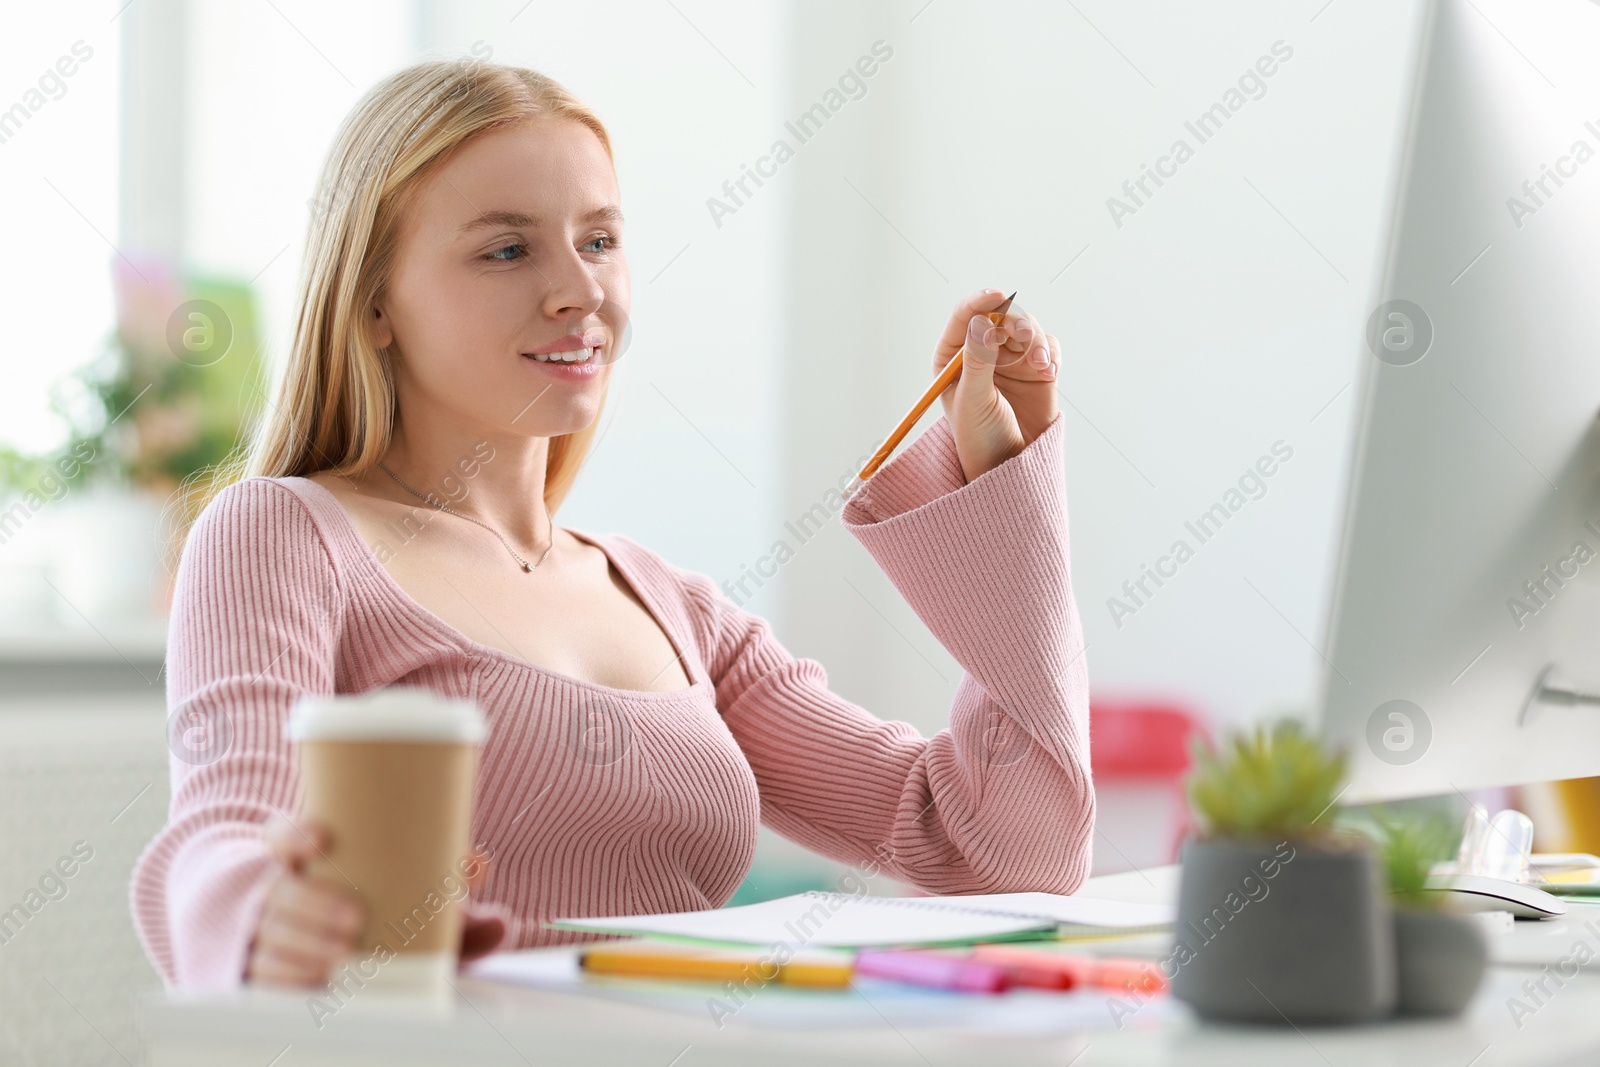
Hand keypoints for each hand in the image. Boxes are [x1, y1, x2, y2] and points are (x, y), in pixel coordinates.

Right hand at [245, 815, 499, 986]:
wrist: (322, 940)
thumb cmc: (371, 902)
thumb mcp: (403, 888)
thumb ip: (443, 881)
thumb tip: (479, 864)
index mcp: (303, 860)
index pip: (280, 836)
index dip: (295, 835)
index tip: (322, 839)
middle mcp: (277, 891)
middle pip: (280, 892)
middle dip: (314, 904)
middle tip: (355, 918)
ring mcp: (263, 932)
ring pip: (270, 935)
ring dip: (305, 947)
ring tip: (342, 957)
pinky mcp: (260, 970)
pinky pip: (262, 975)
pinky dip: (288, 979)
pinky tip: (315, 981)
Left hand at [934, 288, 1060, 482]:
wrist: (1008, 466)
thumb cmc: (979, 437)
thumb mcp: (973, 400)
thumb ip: (978, 361)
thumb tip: (982, 324)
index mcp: (953, 357)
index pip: (965, 316)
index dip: (980, 302)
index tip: (997, 297)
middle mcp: (981, 352)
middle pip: (1000, 317)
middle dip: (1015, 322)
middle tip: (1025, 337)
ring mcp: (1010, 359)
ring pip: (1027, 328)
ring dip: (1037, 341)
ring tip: (1041, 366)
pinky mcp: (1036, 368)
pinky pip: (1047, 345)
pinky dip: (1050, 354)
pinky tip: (1048, 372)